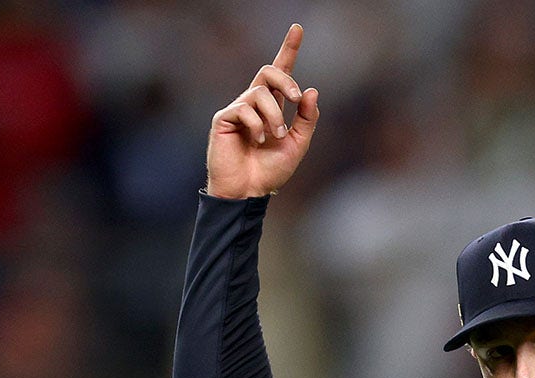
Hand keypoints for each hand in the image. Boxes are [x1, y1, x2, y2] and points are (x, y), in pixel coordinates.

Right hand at [205, 24, 320, 198]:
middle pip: (268, 71)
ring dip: (273, 116)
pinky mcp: (223, 119)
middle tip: (295, 99)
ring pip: (260, 93)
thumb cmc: (270, 171)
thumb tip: (311, 90)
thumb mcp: (298, 144)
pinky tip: (256, 141)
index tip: (298, 28)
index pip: (280, 72)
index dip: (289, 50)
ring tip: (273, 138)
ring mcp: (237, 110)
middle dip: (284, 80)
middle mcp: (254, 103)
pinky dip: (256, 125)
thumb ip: (306, 119)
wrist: (249, 192)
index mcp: (273, 106)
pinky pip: (243, 108)